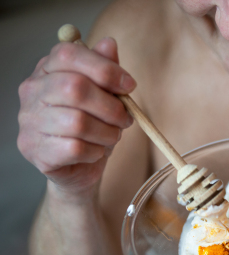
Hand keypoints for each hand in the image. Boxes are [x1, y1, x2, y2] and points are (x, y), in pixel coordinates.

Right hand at [17, 38, 135, 198]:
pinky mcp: (35, 150)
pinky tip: (96, 152)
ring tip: (112, 137)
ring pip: (77, 122)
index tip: (129, 85)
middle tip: (125, 119)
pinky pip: (75, 148)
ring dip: (107, 133)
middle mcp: (31, 92)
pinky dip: (95, 151)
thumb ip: (106, 70)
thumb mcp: (105, 96)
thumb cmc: (93, 127)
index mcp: (46, 70)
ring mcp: (29, 122)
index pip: (68, 54)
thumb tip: (109, 44)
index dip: (105, 68)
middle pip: (75, 88)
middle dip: (111, 106)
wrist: (80, 167)